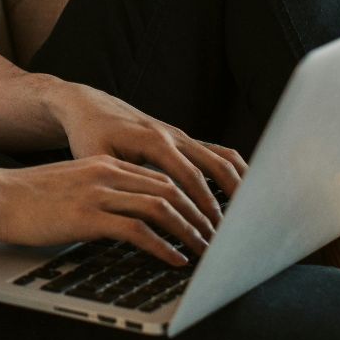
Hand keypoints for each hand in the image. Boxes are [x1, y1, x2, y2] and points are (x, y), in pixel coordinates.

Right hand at [0, 155, 214, 266]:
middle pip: (170, 189)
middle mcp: (108, 173)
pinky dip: (163, 246)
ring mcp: (98, 192)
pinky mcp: (87, 216)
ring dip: (189, 231)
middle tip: (217, 239)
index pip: (163, 178)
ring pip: (161, 206)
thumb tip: (126, 219)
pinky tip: (174, 260)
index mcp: (106, 165)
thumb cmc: (27, 199)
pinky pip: (138, 230)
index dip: (191, 200)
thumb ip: (101, 196)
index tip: (207, 221)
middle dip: (199, 216)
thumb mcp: (72, 187)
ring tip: (204, 251)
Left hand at [49, 82, 246, 230]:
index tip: (213, 230)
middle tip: (236, 231)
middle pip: (215, 166)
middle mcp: (174, 136)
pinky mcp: (184, 141)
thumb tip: (130, 216)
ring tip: (250, 215)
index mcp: (154, 141)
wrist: (90, 108)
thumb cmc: (89, 136)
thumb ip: (115, 183)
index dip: (204, 205)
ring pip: (222, 157)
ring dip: (239, 185)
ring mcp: (182, 136)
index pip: (190, 177)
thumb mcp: (95, 159)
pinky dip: (233, 173)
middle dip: (229, 200)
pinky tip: (241, 195)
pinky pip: (217, 154)